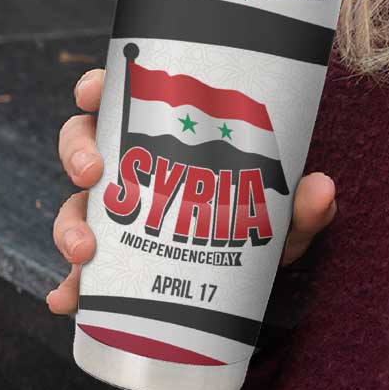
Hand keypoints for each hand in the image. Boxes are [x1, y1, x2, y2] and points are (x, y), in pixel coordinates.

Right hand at [45, 68, 337, 313]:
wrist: (260, 278)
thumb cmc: (266, 223)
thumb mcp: (286, 215)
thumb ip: (303, 204)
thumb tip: (321, 189)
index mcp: (167, 136)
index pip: (123, 99)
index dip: (97, 88)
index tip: (92, 91)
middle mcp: (136, 169)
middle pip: (84, 145)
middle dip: (77, 155)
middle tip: (93, 174)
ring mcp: (122, 215)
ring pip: (76, 206)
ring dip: (69, 225)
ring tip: (84, 252)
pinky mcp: (117, 264)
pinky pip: (83, 273)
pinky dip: (70, 287)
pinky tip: (66, 301)